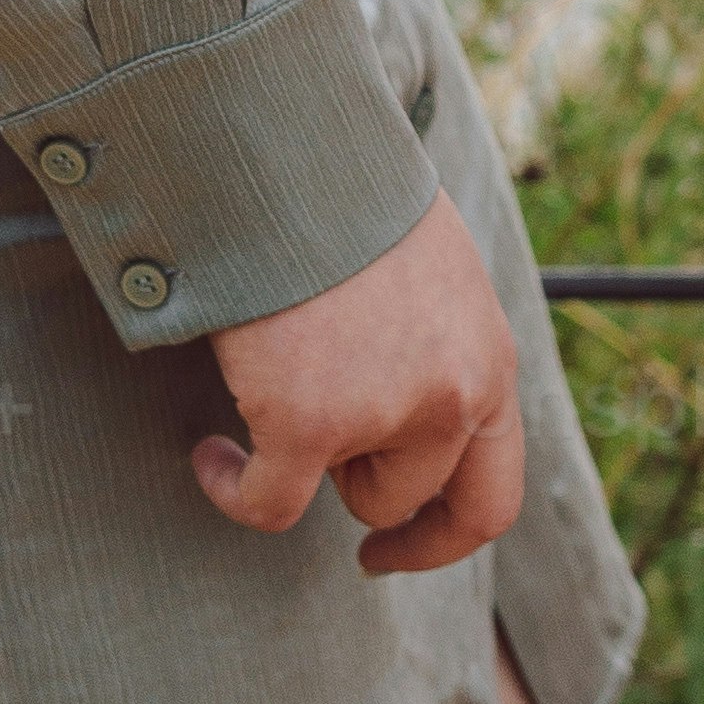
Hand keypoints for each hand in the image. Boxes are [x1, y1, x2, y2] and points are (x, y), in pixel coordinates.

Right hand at [193, 189, 526, 574]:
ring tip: (276, 380)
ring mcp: (384, 413)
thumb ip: (438, 349)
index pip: (492, 498)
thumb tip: (401, 411)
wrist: (291, 153)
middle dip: (355, 471)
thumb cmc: (348, 199)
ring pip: (343, 497)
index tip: (389, 550)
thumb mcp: (433, 275)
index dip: (441, 539)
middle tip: (314, 402)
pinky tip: (210, 457)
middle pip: (405, 498)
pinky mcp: (309, 421)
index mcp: (490, 363)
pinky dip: (233, 490)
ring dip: (306, 460)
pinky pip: (268, 503)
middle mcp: (453, 395)